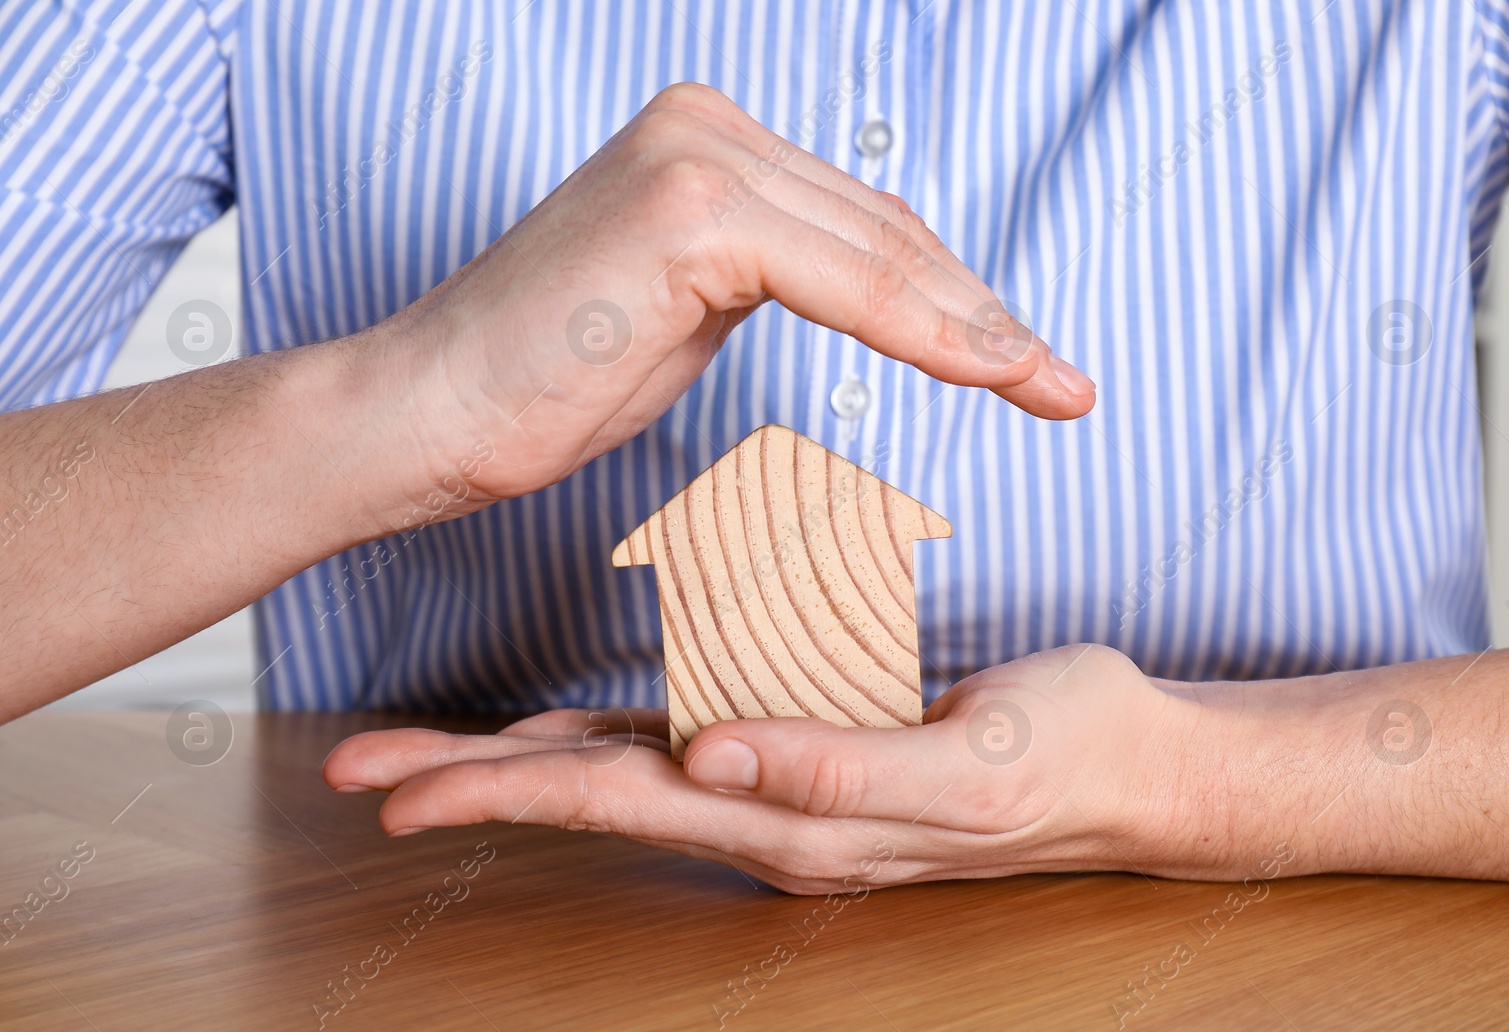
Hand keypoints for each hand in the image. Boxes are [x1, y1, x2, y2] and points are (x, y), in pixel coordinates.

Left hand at [321, 646, 1201, 894]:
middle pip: (592, 800)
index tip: (391, 784)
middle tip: (359, 767)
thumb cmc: (1064, 757)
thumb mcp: (967, 764)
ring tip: (428, 756)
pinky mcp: (810, 759)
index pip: (618, 805)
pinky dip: (606, 749)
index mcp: (795, 825)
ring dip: (523, 770)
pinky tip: (563, 736)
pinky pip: (683, 756)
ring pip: (626, 782)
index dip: (501, 791)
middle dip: (473, 783)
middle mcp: (771, 820)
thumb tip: (714, 758)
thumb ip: (840, 769)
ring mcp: (786, 797)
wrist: (1136, 773)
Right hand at [369, 82, 1093, 519]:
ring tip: (1053, 389)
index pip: (865, 224)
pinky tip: (994, 375)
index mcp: (707, 138)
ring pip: (883, 255)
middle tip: (1062, 383)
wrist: (428, 412)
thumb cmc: (544, 380)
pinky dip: (927, 333)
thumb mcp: (687, 313)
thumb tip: (866, 283)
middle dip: (984, 316)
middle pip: (888, 233)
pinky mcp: (690, 208)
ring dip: (980, 330)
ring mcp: (698, 156)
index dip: (953, 297)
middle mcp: (707, 125)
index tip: (1022, 362)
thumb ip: (772, 274)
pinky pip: (847, 281)